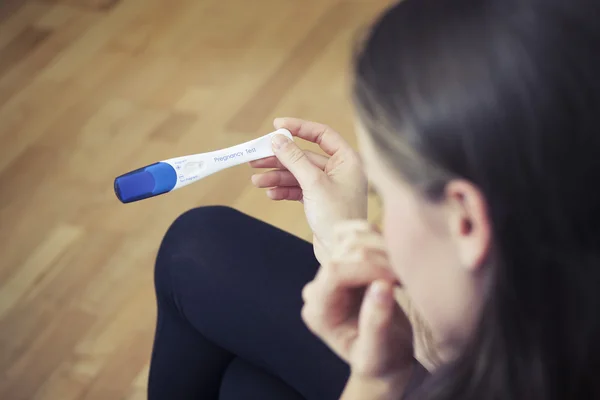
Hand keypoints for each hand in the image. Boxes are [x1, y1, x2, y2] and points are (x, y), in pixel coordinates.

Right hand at [249, 118, 367, 263]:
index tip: (277, 125)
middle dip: (280, 158)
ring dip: (277, 177)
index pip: (322, 134)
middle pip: (305, 156)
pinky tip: (270, 194)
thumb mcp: (313, 183)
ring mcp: (330, 187)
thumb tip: (277, 138)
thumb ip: (294, 159)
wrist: (342, 253)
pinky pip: (299, 190)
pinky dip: (284, 191)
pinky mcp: (320, 202)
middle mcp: (340, 171)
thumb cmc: (336, 216)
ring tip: (256, 181)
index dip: (299, 128)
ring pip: (299, 174)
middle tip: (255, 158)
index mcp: (347, 160)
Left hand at [301, 221, 413, 382]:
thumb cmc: (383, 361)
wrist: (386, 361)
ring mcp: (330, 274)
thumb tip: (382, 286)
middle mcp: (318, 288)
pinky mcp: (345, 264)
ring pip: (351, 239)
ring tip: (402, 273)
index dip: (366, 267)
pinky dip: (377, 239)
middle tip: (405, 277)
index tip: (395, 278)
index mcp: (318, 311)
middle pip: (343, 252)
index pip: (335, 272)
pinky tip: (394, 258)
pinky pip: (356, 236)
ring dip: (381, 247)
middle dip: (377, 259)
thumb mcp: (379, 351)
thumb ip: (377, 322)